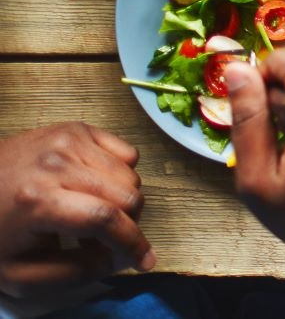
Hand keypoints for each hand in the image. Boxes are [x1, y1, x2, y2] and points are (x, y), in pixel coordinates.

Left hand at [0, 123, 152, 297]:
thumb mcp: (23, 273)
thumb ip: (76, 272)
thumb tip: (122, 259)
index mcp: (39, 201)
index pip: (106, 219)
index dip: (133, 243)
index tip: (144, 261)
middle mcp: (57, 164)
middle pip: (127, 195)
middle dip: (129, 224)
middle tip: (110, 238)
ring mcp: (69, 140)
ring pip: (130, 174)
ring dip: (124, 200)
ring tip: (97, 212)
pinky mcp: (77, 128)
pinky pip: (127, 152)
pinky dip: (121, 174)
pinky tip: (96, 187)